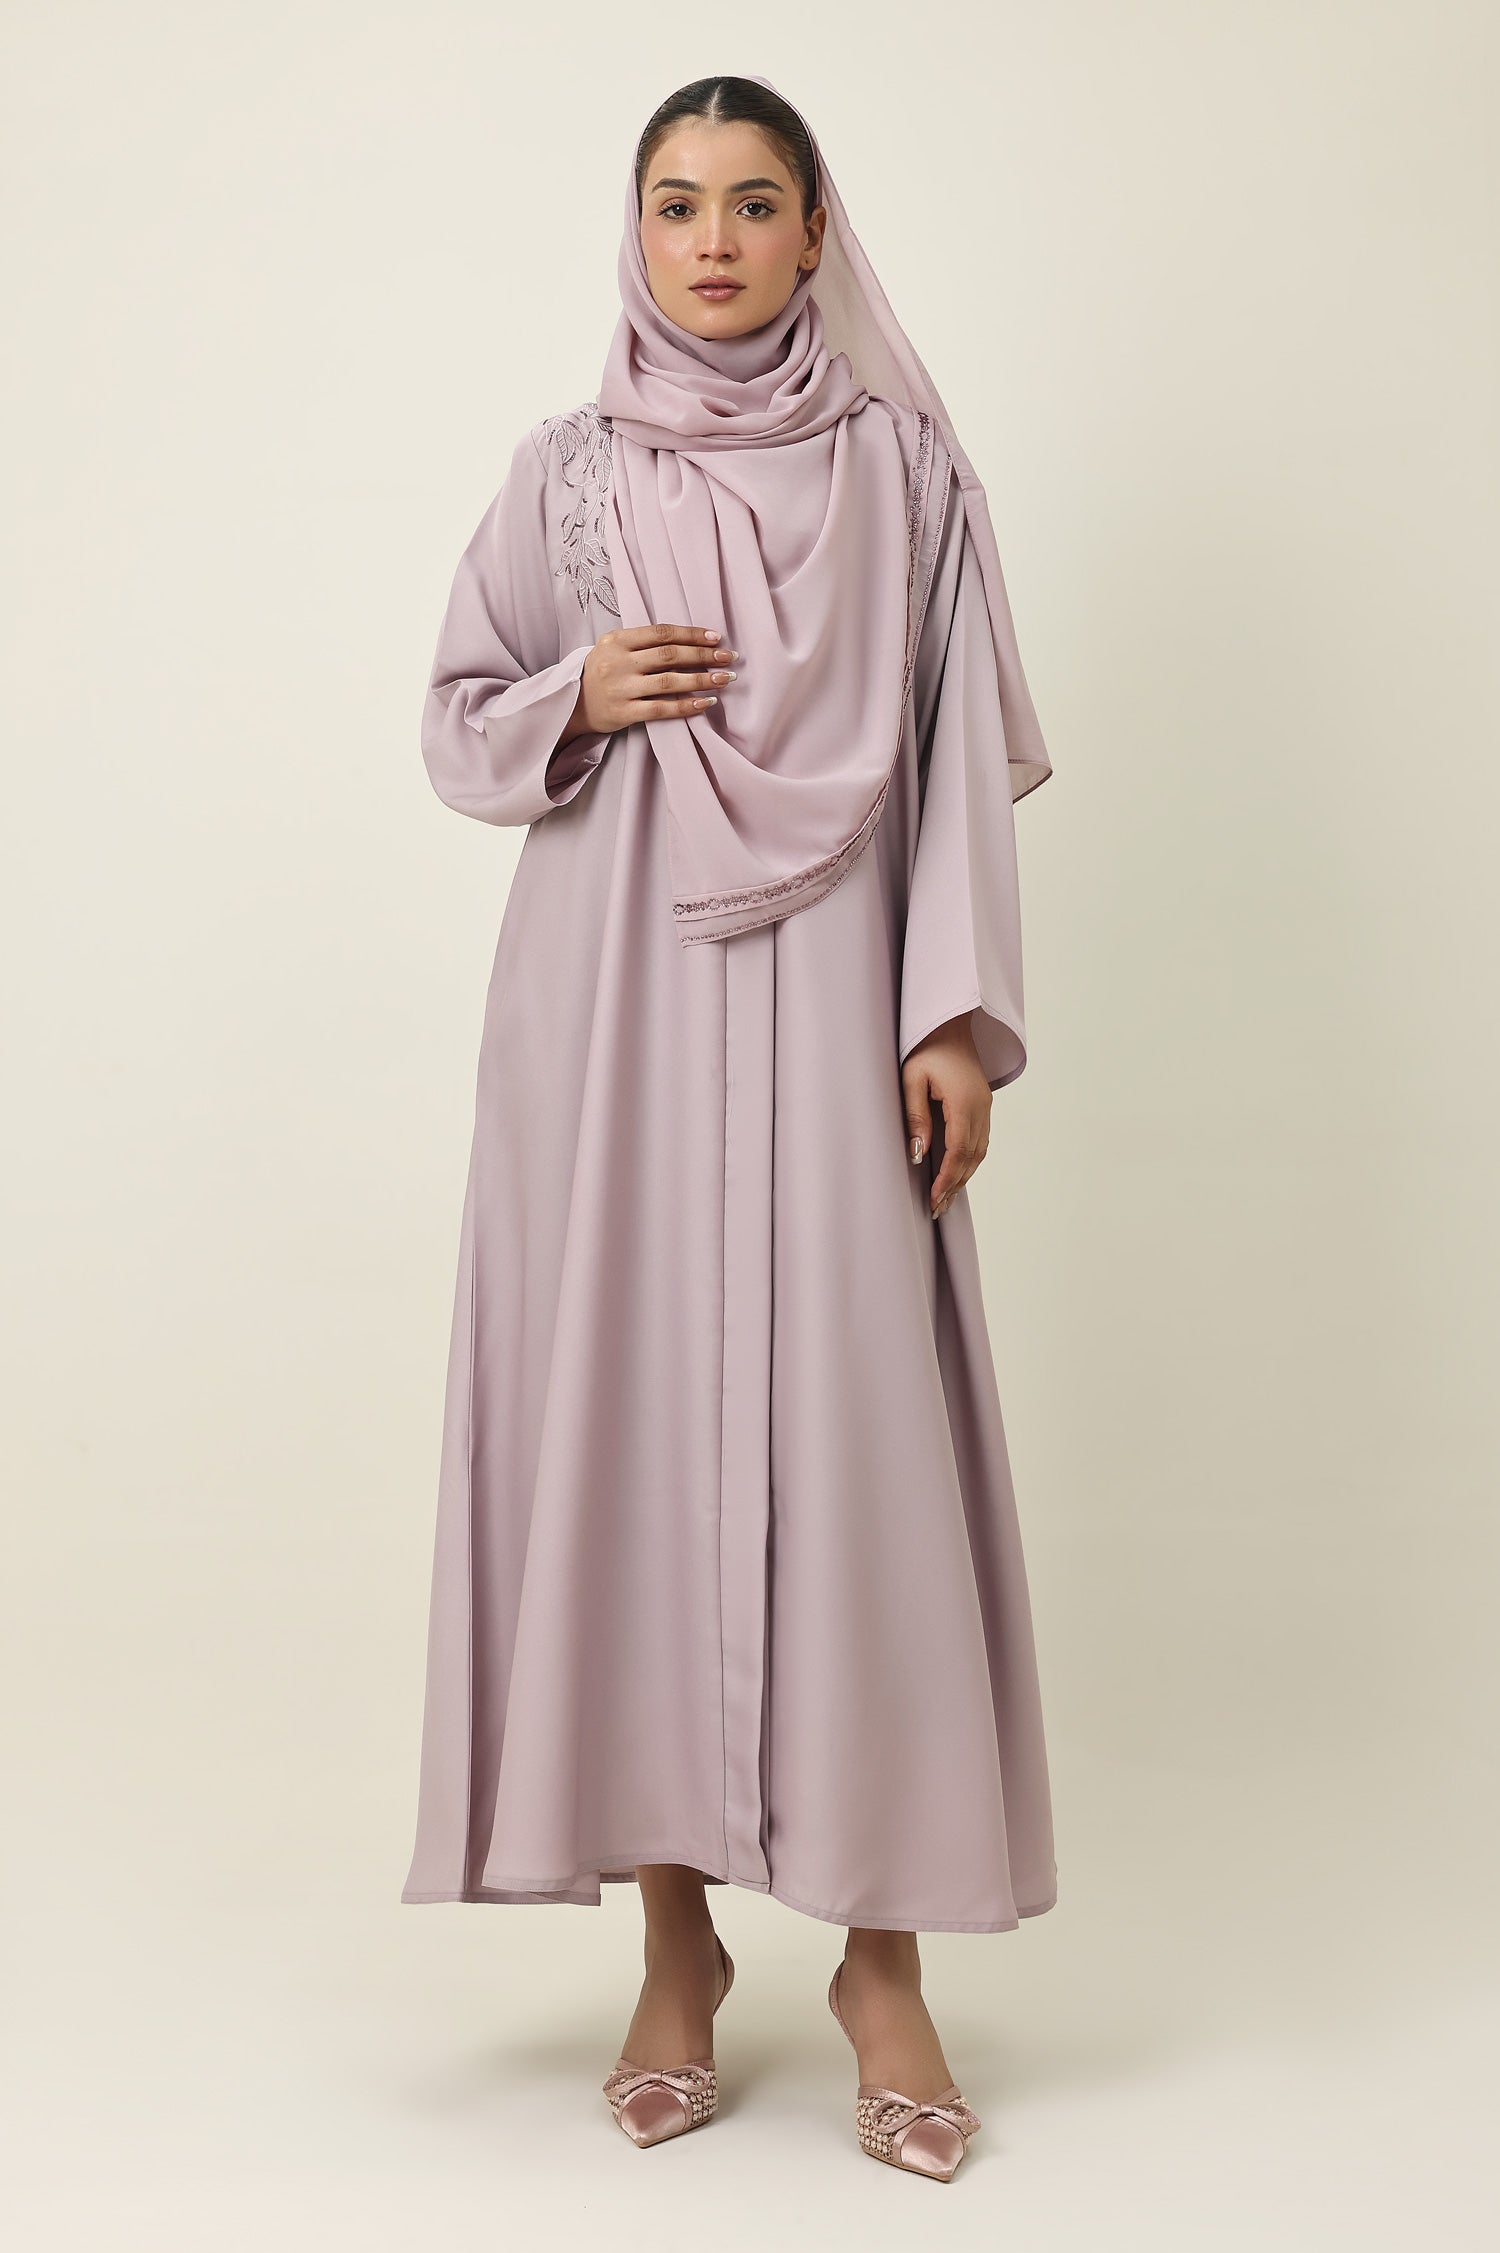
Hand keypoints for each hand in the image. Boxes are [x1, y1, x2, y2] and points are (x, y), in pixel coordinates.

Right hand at [558, 623, 737, 744]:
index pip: (661, 633)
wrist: (571, 706)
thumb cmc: (600, 674)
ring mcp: (621, 688)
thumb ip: (642, 642)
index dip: (691, 634)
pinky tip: (706, 703)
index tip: (716, 638)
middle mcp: (618, 662)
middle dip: (703, 655)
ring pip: (669, 682)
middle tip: (728, 658)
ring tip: (724, 679)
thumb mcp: (612, 648)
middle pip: (669, 655)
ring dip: (701, 679)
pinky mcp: (624, 713)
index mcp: (617, 641)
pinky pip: (661, 709)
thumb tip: (688, 641)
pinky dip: (686, 706)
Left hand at [902, 1014, 990, 1219]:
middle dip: (955, 1185)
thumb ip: (916, 1116)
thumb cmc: (924, 1047)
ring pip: (979, 1152)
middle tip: (938, 1209)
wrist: (949, 1023)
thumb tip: (919, 1154)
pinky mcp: (983, 1105)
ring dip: (964, 1176)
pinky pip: (980, 1140)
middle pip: (972, 1157)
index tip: (934, 1200)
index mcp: (964, 1102)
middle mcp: (981, 1108)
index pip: (958, 1151)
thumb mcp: (911, 1079)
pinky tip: (958, 1172)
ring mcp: (985, 1106)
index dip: (946, 1179)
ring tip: (946, 1198)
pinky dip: (969, 1161)